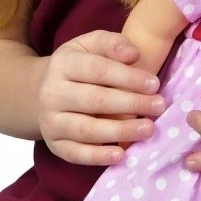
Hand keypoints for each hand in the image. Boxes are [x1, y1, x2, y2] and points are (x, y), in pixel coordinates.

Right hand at [36, 30, 165, 166]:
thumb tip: (134, 55)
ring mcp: (50, 121)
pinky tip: (121, 155)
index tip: (154, 84)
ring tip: (148, 129)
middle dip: (131, 104)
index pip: (98, 70)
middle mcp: (52, 93)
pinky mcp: (54, 145)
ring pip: (87, 129)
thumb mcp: (90, 45)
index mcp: (62, 64)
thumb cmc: (78, 66)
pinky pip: (76, 153)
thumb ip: (112, 43)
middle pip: (95, 100)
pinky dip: (98, 157)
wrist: (42, 91)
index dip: (128, 77)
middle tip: (159, 106)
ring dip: (120, 131)